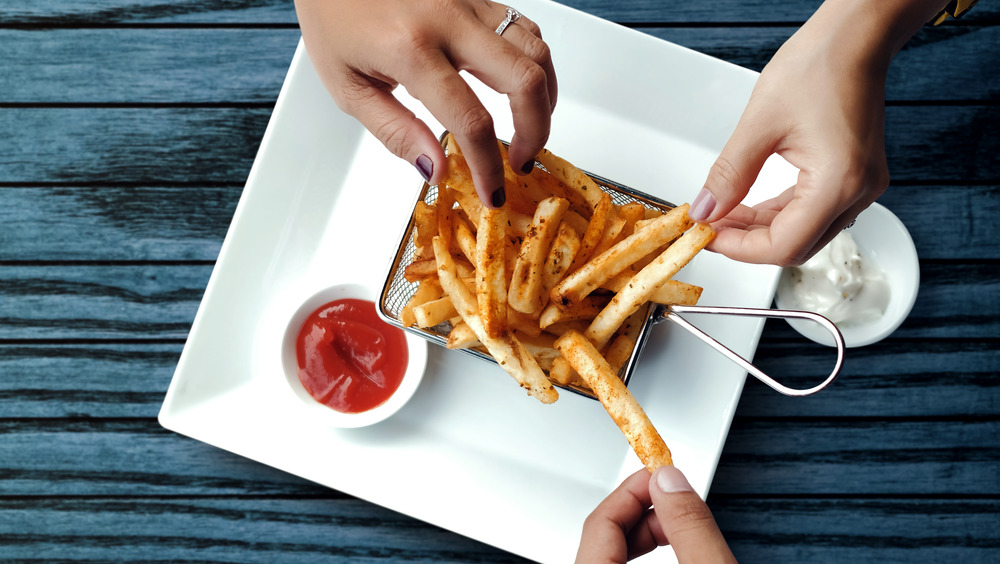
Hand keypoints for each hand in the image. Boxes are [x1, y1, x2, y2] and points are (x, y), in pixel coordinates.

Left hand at [294, 0, 556, 207]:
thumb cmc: (332, 15)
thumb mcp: (348, 86)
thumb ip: (396, 132)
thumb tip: (436, 170)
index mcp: (411, 49)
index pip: (470, 120)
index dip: (489, 166)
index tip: (493, 191)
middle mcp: (448, 21)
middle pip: (524, 81)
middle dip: (535, 133)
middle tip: (521, 161)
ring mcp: (468, 2)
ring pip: (536, 50)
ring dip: (544, 98)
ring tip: (529, 129)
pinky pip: (524, 27)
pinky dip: (535, 63)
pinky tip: (523, 88)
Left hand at [576, 466, 735, 562]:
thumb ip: (689, 527)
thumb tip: (670, 481)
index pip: (599, 522)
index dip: (634, 489)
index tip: (663, 474)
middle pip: (603, 536)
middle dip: (643, 510)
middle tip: (676, 497)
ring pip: (611, 553)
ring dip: (646, 531)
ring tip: (680, 525)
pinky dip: (642, 553)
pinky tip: (673, 548)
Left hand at [690, 0, 947, 265]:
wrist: (854, 38)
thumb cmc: (820, 66)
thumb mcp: (759, 124)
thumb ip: (729, 174)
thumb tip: (707, 208)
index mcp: (838, 182)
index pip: (784, 245)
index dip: (740, 248)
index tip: (709, 237)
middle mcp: (857, 191)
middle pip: (796, 245)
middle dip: (748, 241)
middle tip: (711, 227)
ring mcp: (860, 186)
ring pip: (804, 232)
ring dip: (761, 229)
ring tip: (724, 214)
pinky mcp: (855, 177)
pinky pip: (814, 212)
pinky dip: (779, 213)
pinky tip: (750, 205)